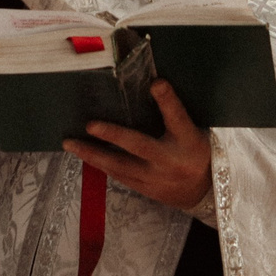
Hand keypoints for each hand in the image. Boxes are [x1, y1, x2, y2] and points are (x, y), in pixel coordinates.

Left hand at [66, 81, 210, 211]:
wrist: (204, 192)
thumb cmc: (195, 153)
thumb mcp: (192, 129)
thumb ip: (173, 111)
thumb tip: (153, 83)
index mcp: (187, 140)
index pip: (178, 117)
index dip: (167, 99)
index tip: (156, 83)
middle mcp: (170, 160)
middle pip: (139, 146)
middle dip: (113, 134)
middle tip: (89, 125)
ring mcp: (156, 179)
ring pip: (120, 166)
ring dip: (94, 154)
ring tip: (71, 143)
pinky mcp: (145, 189)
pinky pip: (119, 176)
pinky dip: (100, 165)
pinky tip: (85, 156)